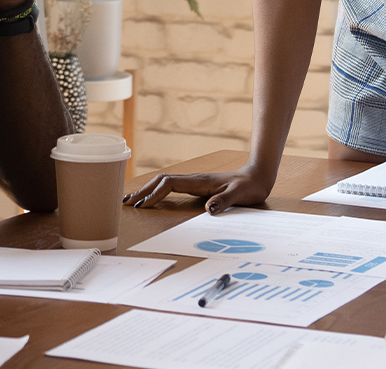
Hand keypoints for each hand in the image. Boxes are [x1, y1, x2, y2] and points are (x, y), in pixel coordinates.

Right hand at [123, 164, 272, 213]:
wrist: (258, 176)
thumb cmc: (250, 187)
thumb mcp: (240, 195)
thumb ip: (225, 201)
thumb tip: (208, 209)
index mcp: (200, 181)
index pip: (170, 185)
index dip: (155, 194)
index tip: (142, 206)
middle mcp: (195, 180)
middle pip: (162, 181)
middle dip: (144, 191)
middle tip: (126, 203)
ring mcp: (195, 182)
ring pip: (165, 182)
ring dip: (148, 190)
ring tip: (132, 200)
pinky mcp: (198, 186)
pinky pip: (172, 186)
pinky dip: (158, 191)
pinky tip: (154, 197)